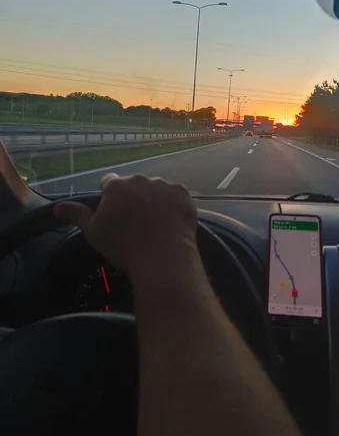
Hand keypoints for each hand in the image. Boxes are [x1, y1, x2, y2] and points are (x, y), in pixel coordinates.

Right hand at [53, 174, 198, 286]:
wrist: (161, 255)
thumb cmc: (123, 245)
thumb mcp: (94, 232)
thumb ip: (77, 215)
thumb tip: (58, 208)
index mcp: (116, 186)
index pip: (108, 183)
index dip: (110, 198)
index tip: (114, 213)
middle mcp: (140, 180)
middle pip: (134, 185)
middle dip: (133, 198)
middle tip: (135, 223)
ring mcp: (164, 185)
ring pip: (156, 189)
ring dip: (154, 201)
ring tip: (156, 225)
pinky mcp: (183, 194)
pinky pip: (176, 196)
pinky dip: (173, 205)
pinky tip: (172, 223)